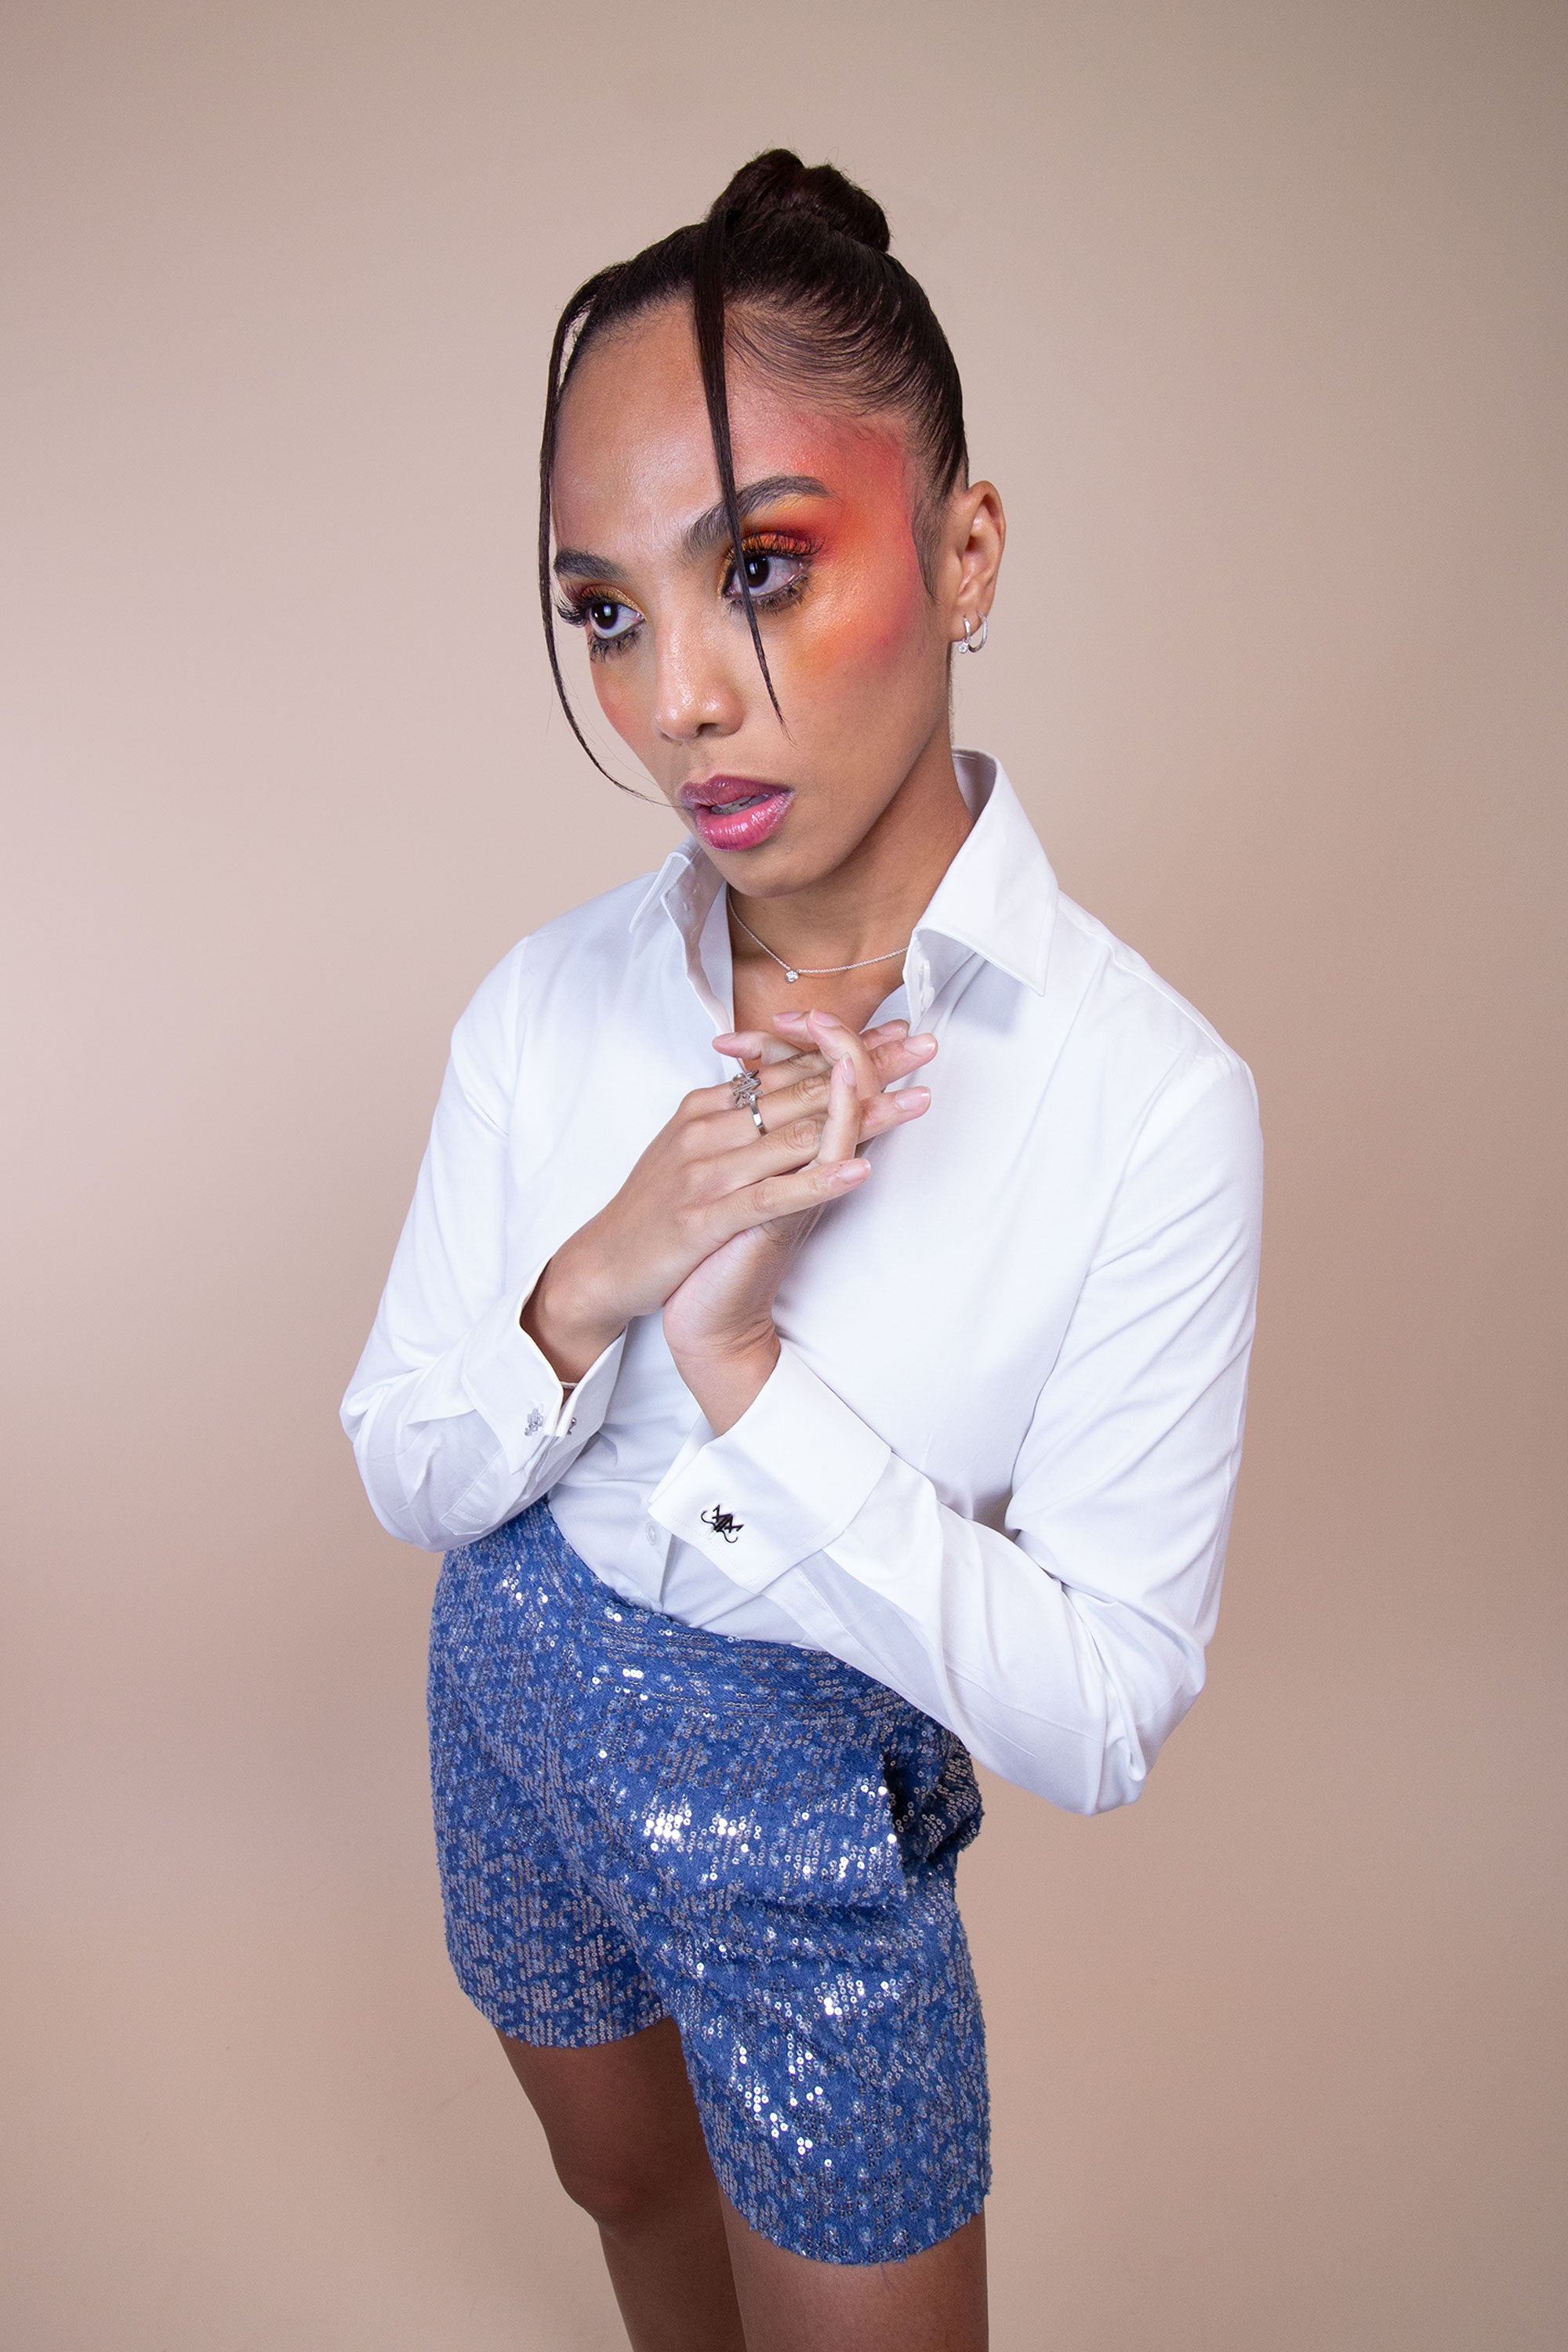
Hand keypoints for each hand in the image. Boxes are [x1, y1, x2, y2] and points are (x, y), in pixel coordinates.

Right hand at [522, 1015, 936, 1383]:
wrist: (602, 1267)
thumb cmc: (654, 1210)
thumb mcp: (692, 1150)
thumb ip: (734, 1117)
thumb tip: (778, 1085)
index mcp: (706, 1107)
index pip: (788, 1065)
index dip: (846, 1047)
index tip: (897, 1033)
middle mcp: (708, 1129)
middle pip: (802, 1088)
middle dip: (870, 1065)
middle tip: (925, 1046)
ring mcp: (706, 1171)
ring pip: (796, 1135)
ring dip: (864, 1116)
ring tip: (916, 1101)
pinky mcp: (704, 1216)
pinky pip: (771, 1195)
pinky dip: (818, 1181)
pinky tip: (860, 1171)